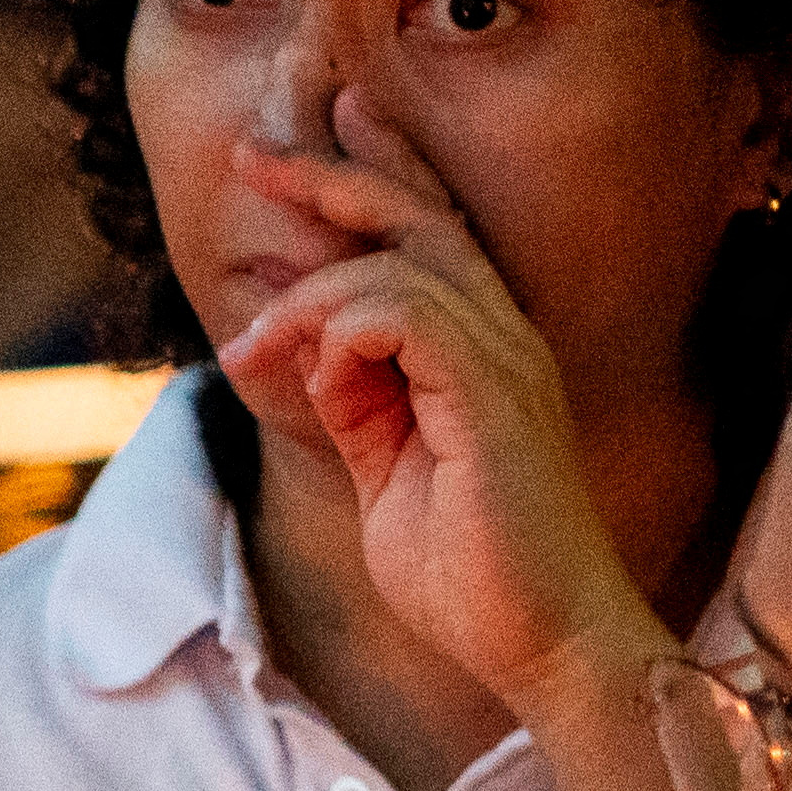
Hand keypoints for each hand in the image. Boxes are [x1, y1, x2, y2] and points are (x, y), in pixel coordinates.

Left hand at [211, 90, 675, 725]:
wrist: (539, 643)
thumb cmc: (469, 573)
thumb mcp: (385, 471)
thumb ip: (355, 404)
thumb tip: (308, 350)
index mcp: (482, 351)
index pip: (429, 237)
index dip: (370, 178)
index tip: (296, 147)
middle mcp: (504, 340)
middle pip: (418, 220)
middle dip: (330, 177)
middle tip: (252, 152)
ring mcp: (506, 364)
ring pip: (396, 267)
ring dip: (306, 298)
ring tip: (252, 351)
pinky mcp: (493, 400)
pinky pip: (406, 318)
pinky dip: (342, 333)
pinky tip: (315, 373)